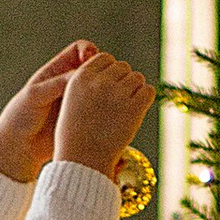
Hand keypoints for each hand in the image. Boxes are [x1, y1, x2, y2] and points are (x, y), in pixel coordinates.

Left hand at [0, 41, 97, 183]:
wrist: (19, 148)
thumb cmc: (20, 118)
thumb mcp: (35, 95)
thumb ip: (57, 83)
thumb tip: (81, 74)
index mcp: (56, 71)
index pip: (79, 50)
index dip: (89, 51)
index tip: (92, 58)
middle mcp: (69, 84)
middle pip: (94, 69)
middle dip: (103, 70)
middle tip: (105, 78)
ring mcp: (78, 102)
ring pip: (100, 90)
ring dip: (107, 90)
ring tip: (108, 96)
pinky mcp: (83, 120)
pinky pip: (99, 111)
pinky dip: (106, 109)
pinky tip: (108, 113)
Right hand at [54, 52, 154, 185]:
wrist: (81, 162)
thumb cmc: (75, 137)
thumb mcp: (71, 102)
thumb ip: (89, 84)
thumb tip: (113, 69)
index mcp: (81, 77)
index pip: (104, 58)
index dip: (110, 71)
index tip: (109, 87)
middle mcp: (99, 82)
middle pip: (123, 66)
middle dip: (124, 81)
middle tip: (119, 102)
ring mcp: (117, 94)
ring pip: (137, 78)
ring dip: (135, 90)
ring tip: (126, 109)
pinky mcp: (133, 108)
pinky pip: (148, 92)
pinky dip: (145, 99)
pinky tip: (137, 111)